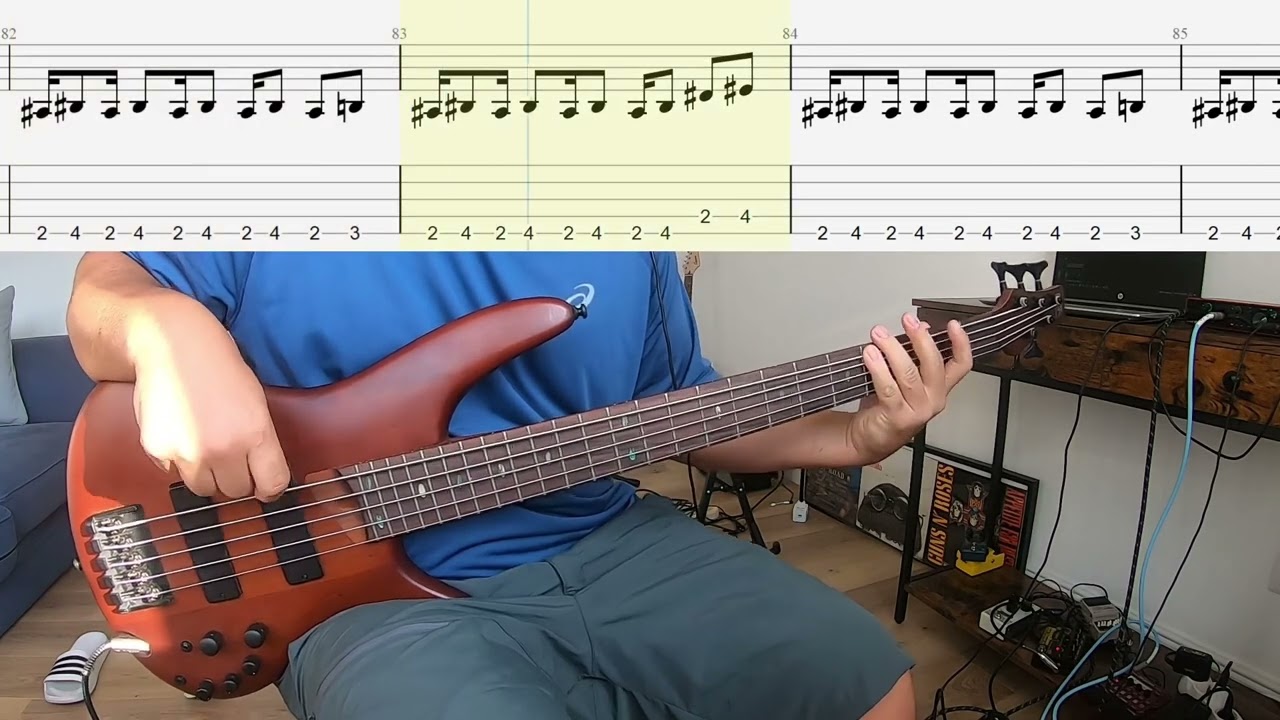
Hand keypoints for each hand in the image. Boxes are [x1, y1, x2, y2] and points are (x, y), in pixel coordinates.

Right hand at [130, 298, 290, 500]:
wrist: (170, 343)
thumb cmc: (217, 364)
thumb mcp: (256, 400)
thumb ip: (260, 440)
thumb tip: (262, 473)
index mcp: (255, 433)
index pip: (272, 484)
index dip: (270, 487)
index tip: (265, 484)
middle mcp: (223, 449)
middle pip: (236, 491)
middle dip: (237, 479)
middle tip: (232, 459)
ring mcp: (188, 453)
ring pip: (204, 489)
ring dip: (208, 475)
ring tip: (205, 446)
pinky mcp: (159, 452)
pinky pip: (174, 473)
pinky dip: (179, 462)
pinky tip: (181, 433)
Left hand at [848, 313, 972, 463]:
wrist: (869, 438)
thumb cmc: (887, 406)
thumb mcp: (905, 378)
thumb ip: (915, 355)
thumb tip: (922, 327)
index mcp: (940, 388)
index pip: (961, 365)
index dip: (962, 344)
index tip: (954, 325)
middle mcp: (933, 399)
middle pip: (934, 364)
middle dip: (920, 338)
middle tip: (907, 320)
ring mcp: (917, 410)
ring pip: (908, 374)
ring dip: (892, 349)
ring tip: (879, 335)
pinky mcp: (898, 417)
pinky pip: (888, 388)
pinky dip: (878, 368)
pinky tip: (870, 355)